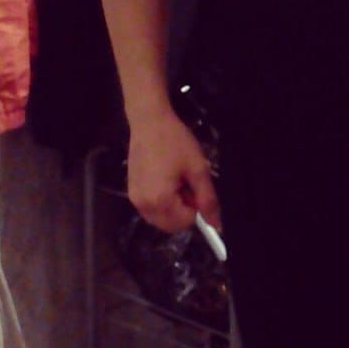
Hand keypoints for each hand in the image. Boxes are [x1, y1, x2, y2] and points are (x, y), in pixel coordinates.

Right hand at [126, 109, 220, 233]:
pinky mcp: (131, 192)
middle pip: (171, 226)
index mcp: (160, 201)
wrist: (149, 121)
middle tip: (185, 183)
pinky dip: (161, 201)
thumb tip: (217, 226)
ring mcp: (134, 200)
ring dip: (172, 207)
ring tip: (174, 179)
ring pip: (160, 219)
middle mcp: (143, 206)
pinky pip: (150, 209)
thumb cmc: (175, 142)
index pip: (185, 222)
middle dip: (183, 210)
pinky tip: (163, 178)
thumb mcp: (198, 168)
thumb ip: (208, 199)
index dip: (195, 206)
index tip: (194, 185)